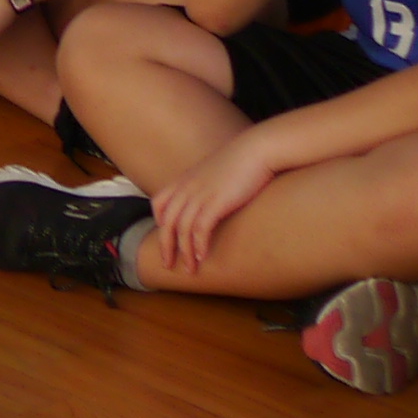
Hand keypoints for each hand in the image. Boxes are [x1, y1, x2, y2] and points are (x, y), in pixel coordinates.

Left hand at [146, 129, 280, 276]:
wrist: (257, 149)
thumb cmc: (242, 160)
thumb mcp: (215, 170)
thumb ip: (206, 183)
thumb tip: (210, 196)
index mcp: (185, 179)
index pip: (159, 203)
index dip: (159, 223)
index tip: (166, 238)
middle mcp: (187, 187)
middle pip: (166, 221)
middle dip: (165, 246)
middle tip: (169, 264)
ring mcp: (200, 194)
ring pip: (182, 229)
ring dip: (185, 252)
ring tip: (190, 268)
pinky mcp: (216, 202)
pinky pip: (200, 229)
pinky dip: (199, 245)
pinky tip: (203, 257)